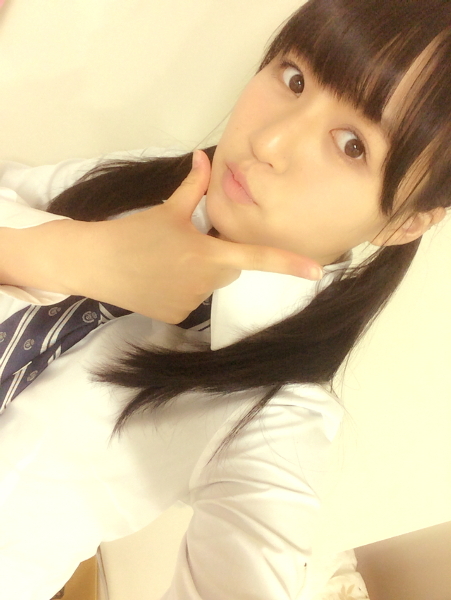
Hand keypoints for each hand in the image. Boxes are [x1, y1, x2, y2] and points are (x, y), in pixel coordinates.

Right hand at [73, 150, 322, 321]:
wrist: (96, 263)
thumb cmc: (134, 232)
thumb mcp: (167, 209)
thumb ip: (193, 186)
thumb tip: (203, 156)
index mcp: (207, 254)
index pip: (255, 257)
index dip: (287, 264)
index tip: (317, 272)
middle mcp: (205, 283)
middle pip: (229, 269)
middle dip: (216, 257)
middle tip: (184, 246)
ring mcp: (190, 304)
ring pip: (210, 285)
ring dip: (198, 274)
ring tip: (165, 263)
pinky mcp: (176, 317)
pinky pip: (191, 301)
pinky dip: (180, 291)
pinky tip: (157, 281)